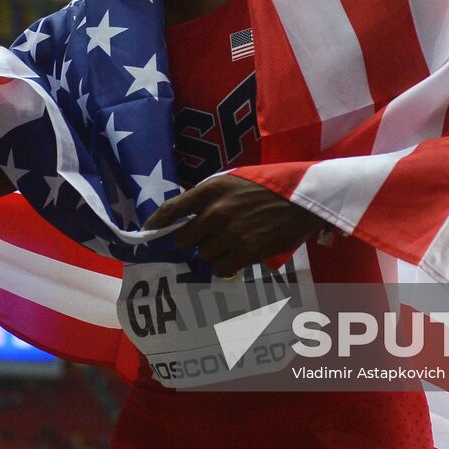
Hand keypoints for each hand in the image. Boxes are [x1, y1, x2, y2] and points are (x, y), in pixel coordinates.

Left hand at [143, 174, 329, 277]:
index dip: (156, 222)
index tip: (147, 231)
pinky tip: (236, 254)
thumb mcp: (234, 180)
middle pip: (184, 238)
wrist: (302, 201)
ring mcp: (231, 234)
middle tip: (206, 236)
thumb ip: (208, 195)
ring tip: (229, 242)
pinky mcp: (246, 252)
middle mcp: (217, 211)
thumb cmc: (267, 188)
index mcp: (213, 189)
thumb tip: (184, 215)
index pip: (173, 208)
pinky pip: (221, 268)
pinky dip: (225, 265)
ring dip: (211, 252)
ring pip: (203, 254)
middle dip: (192, 240)